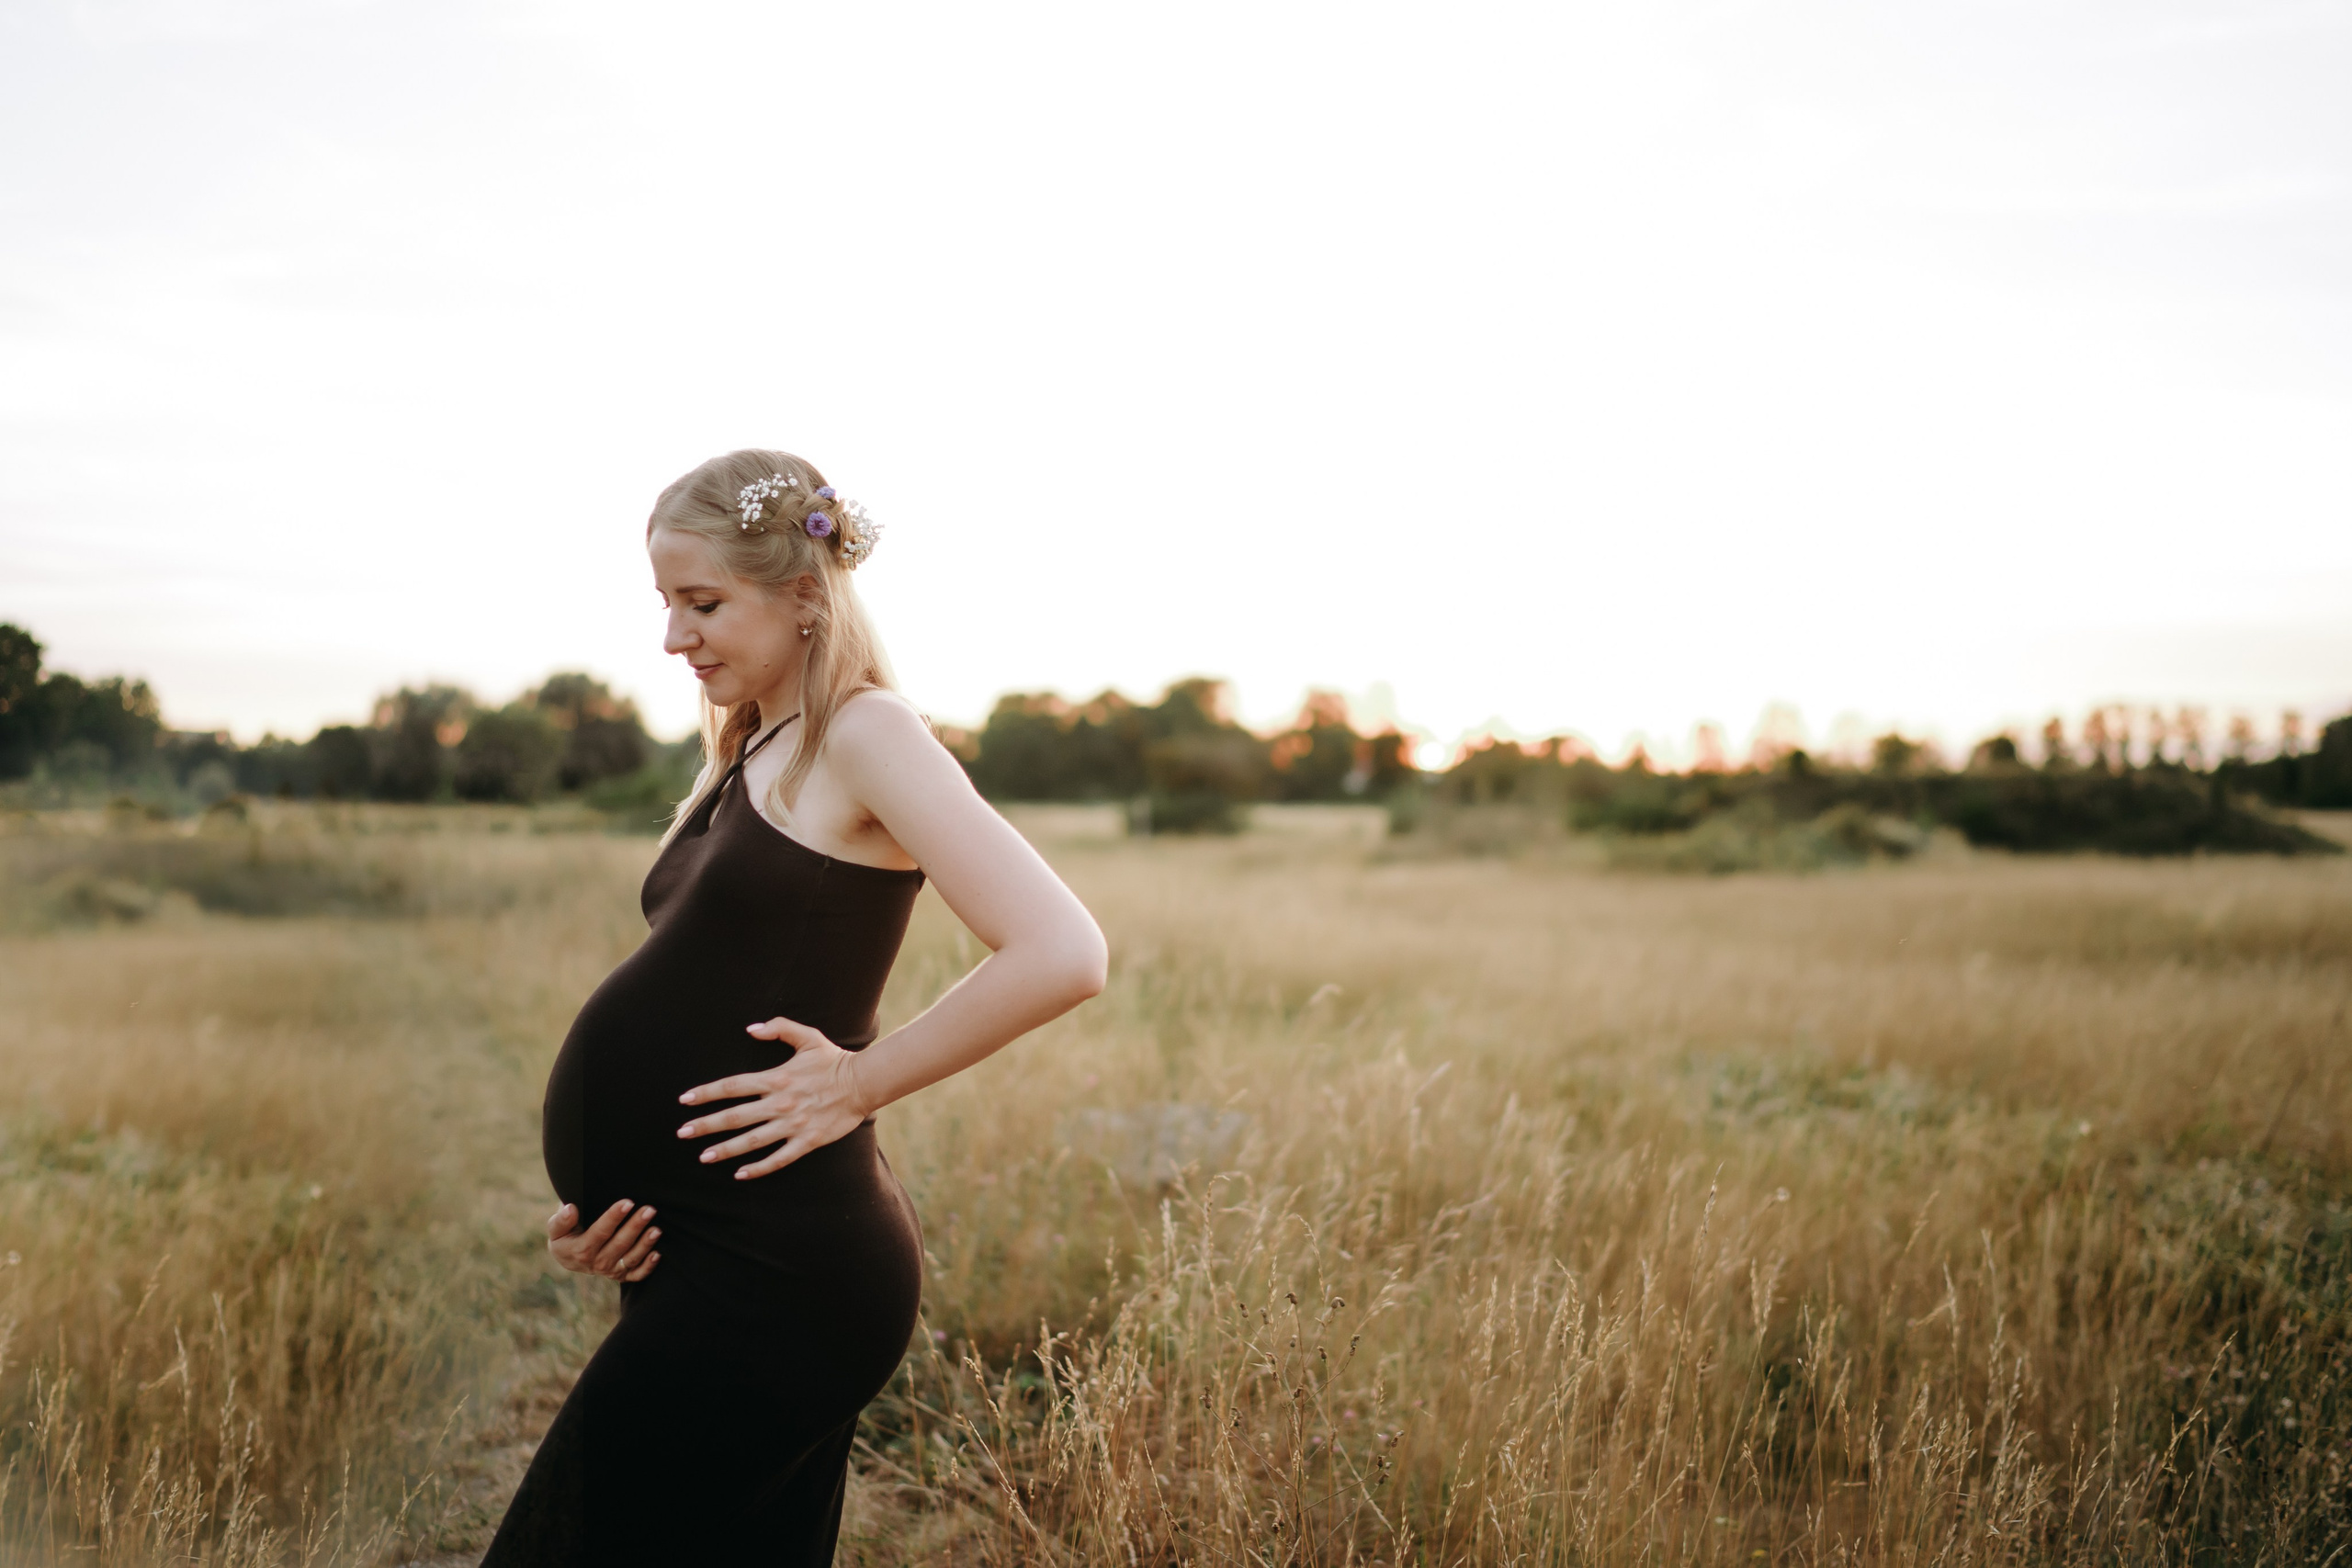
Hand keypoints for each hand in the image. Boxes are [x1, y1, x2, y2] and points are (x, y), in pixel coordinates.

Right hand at [546, 1199, 660, 1280]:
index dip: (614, 1217)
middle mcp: (597, 1263)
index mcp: (581, 1250)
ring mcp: (610, 1271)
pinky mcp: (621, 1275)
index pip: (600, 1232)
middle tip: (649, 1209)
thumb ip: (561, 1220)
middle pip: (619, 1244)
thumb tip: (570, 1209)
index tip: (628, 1202)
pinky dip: (648, 1267)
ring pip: (631, 1259)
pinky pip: (636, 1275)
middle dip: (635, 1226)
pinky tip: (658, 1254)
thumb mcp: (556, 1229)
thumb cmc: (565, 1236)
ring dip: (645, 1245)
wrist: (570, 1258)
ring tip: (657, 1229)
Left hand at [676, 1017, 871, 1179]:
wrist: (864, 1083)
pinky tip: (740, 1174)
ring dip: (725, 1150)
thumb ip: (779, 1029)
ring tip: (703, 1157)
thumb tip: (751, 1029)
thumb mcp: (807, 1037)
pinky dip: (758, 1168)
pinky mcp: (807, 1141)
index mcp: (776, 1078)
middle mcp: (780, 1103)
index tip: (685, 1100)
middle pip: (735, 1116)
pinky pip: (778, 1158)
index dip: (706, 1093)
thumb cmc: (833, 1059)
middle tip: (682, 1133)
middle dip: (706, 1125)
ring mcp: (793, 1125)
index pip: (732, 1086)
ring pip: (751, 1141)